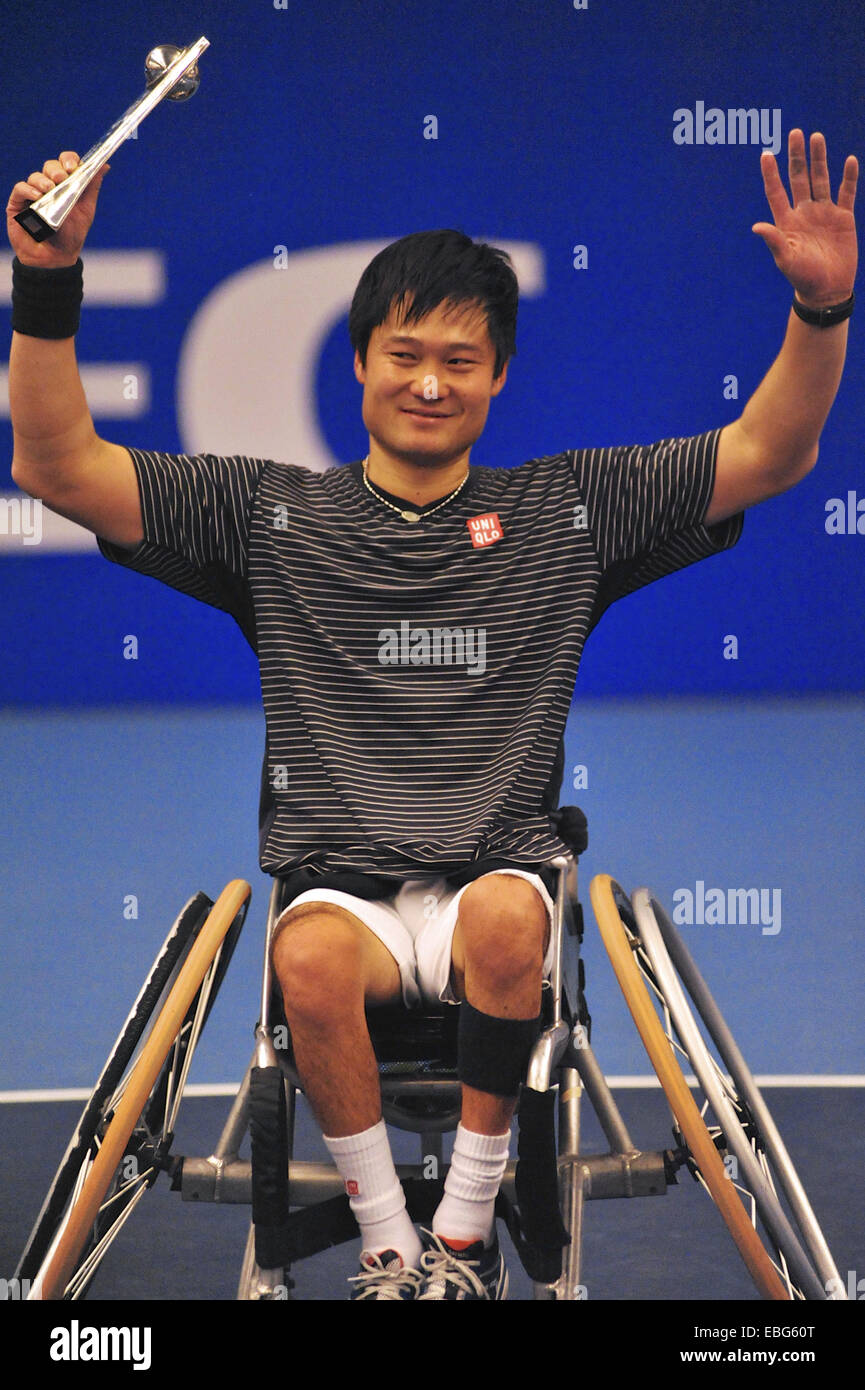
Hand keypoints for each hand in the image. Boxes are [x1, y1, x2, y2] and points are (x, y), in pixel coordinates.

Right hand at [6, 152, 109, 267]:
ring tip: (50, 190)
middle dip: (56, 170)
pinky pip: (20, 188)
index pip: (66, 163)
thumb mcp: (86, 210)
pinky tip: (37, 196)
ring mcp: (33, 194)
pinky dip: (28, 190)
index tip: (73, 168)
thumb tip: (105, 166)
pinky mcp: (18, 203)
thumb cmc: (71, 235)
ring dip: (43, 180)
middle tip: (61, 179)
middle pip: (50, 166)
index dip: (69, 160)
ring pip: (35, 176)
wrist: (56, 257)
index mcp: (66, 185)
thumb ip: (92, 187)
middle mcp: (49, 186)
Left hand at [752, 129, 856, 308]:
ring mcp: (824, 213)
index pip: (777, 192)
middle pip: (799, 178)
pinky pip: (846, 192)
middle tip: (795, 133)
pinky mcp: (843, 217)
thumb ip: (774, 241)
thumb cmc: (803, 277)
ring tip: (816, 137)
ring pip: (821, 179)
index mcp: (787, 221)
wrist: (827, 289)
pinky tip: (849, 160)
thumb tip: (756, 227)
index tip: (766, 154)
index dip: (771, 174)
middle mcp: (804, 212)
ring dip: (819, 159)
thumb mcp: (786, 260)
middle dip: (797, 156)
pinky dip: (848, 177)